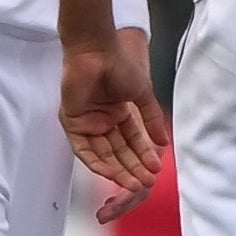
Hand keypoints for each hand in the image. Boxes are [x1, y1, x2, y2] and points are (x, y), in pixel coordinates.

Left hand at [63, 29, 169, 203]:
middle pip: (118, 151)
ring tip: (133, 183)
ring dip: (117, 170)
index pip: (132, 141)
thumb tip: (163, 142)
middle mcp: (103, 120)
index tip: (156, 169)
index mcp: (119, 113)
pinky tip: (111, 173)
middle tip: (145, 183)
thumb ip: (151, 119)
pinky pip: (84, 149)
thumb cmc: (120, 66)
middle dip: (132, 168)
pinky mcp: (72, 123)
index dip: (144, 156)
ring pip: (103, 154)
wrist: (97, 51)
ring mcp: (87, 123)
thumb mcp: (142, 94)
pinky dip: (97, 162)